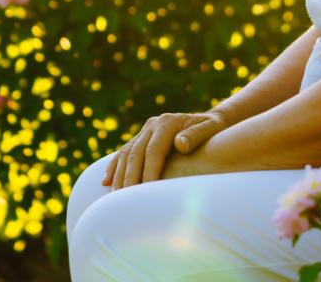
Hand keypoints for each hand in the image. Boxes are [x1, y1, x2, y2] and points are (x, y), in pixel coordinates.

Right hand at [102, 110, 229, 189]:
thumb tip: (180, 144)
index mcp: (168, 123)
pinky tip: (106, 181)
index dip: (148, 170)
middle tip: (123, 200)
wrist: (211, 121)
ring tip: (114, 197)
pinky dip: (115, 166)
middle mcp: (153, 124)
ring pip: (126, 153)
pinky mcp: (141, 137)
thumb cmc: (214, 130)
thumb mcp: (210, 129)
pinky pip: (124, 152)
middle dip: (129, 177)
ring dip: (119, 175)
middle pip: (136, 153)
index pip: (154, 150)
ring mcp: (145, 130)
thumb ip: (196, 135)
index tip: (145, 190)